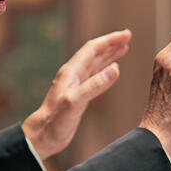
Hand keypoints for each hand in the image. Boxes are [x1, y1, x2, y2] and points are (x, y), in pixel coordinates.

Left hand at [22, 30, 131, 159]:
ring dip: (110, 55)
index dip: (110, 40)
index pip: (93, 49)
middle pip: (95, 53)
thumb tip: (115, 69)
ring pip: (95, 63)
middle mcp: (73, 75)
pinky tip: (113, 70)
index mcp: (71, 72)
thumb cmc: (55, 121)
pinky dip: (105, 69)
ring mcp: (76, 84)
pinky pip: (95, 76)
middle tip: (128, 37)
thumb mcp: (75, 102)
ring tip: (124, 48)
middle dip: (112, 44)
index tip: (126, 35)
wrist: (42, 136)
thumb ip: (95, 86)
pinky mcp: (78, 94)